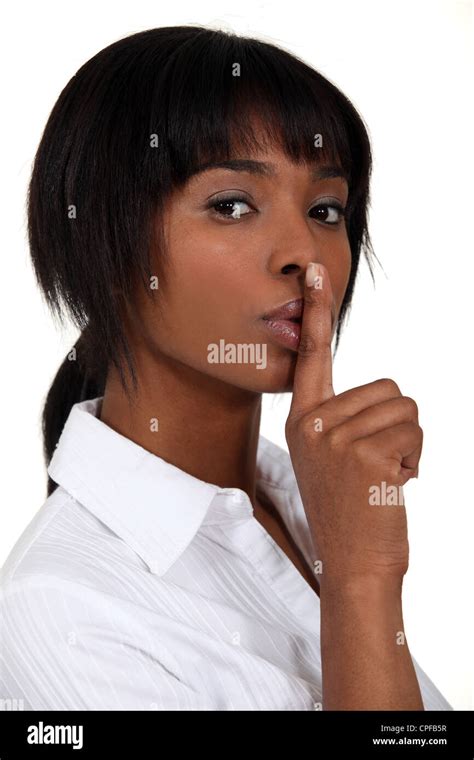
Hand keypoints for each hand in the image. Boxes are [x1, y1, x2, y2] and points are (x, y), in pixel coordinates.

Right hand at [285, 262, 422, 586]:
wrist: (354, 565)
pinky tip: (394, 485)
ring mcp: (336, 438)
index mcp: (303, 421)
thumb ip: (340, 420)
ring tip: (383, 475)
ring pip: (405, 409)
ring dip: (408, 443)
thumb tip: (381, 397)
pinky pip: (414, 431)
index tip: (314, 273)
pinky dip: (416, 458)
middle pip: (388, 388)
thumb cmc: (350, 511)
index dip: (316, 312)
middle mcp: (313, 424)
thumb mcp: (330, 459)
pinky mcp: (364, 453)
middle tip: (377, 465)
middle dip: (397, 425)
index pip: (313, 357)